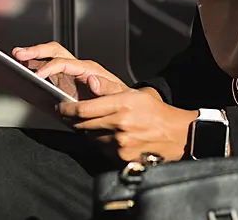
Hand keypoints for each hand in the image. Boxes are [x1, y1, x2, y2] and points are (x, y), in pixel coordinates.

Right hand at [12, 41, 125, 99]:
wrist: (122, 104)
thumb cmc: (120, 99)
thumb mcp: (117, 95)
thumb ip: (105, 87)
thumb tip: (92, 79)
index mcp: (88, 68)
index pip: (65, 62)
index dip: (49, 68)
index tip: (37, 76)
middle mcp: (77, 66)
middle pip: (55, 51)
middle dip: (36, 51)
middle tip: (19, 54)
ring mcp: (69, 73)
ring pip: (48, 57)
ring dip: (32, 55)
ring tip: (16, 57)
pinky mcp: (64, 81)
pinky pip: (46, 69)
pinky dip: (34, 67)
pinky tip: (22, 70)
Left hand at [58, 90, 197, 162]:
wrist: (177, 134)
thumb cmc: (156, 112)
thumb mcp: (135, 93)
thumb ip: (109, 89)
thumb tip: (88, 81)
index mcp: (122, 104)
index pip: (83, 109)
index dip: (66, 109)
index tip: (60, 107)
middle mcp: (119, 124)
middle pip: (82, 125)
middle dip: (74, 121)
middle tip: (71, 116)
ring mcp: (120, 142)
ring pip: (90, 138)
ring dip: (89, 133)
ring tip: (98, 126)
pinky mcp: (121, 157)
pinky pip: (101, 150)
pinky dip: (101, 144)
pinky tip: (110, 137)